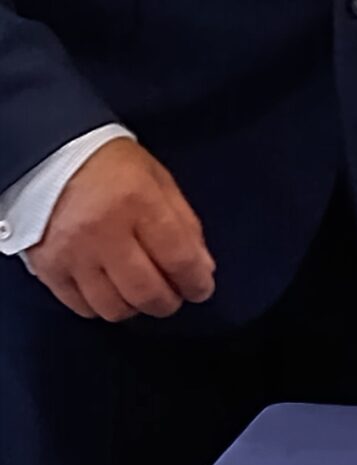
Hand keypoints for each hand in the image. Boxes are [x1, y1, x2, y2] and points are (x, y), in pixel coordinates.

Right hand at [30, 140, 215, 322]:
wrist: (48, 156)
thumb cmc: (109, 165)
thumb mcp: (157, 179)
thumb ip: (184, 224)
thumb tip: (201, 269)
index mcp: (137, 202)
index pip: (179, 259)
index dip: (196, 282)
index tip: (201, 289)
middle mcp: (103, 232)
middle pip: (147, 292)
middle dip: (168, 302)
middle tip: (172, 295)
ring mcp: (72, 254)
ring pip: (114, 308)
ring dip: (136, 307)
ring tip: (140, 292)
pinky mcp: (48, 268)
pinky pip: (83, 308)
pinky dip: (103, 306)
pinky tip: (111, 290)